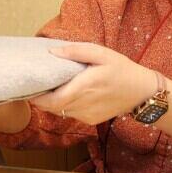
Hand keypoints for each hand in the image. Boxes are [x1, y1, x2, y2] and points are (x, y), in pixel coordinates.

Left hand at [30, 43, 156, 125]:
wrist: (142, 92)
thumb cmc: (122, 69)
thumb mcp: (102, 53)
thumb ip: (76, 51)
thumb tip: (52, 52)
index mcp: (85, 86)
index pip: (52, 100)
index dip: (37, 98)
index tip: (29, 87)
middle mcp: (84, 105)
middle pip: (52, 107)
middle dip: (42, 99)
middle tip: (37, 85)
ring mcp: (87, 116)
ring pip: (61, 112)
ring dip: (53, 102)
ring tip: (53, 87)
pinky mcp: (91, 121)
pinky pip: (71, 114)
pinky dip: (66, 105)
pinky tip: (72, 94)